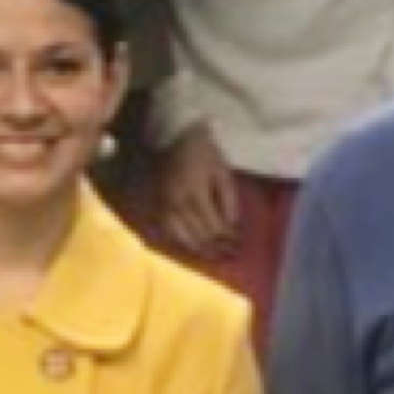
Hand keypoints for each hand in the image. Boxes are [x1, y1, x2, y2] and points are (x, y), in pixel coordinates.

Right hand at [148, 129, 243, 257]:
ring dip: (199, 250)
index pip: (214, 227)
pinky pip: (167, 231)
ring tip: (214, 256)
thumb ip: (228, 201)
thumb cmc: (203, 152)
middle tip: (229, 256)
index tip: (238, 245)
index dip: (227, 239)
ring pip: (181, 239)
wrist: (174, 137)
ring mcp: (163, 206)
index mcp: (195, 193)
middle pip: (198, 236)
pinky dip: (181, 242)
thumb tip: (231, 227)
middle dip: (216, 248)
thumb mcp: (223, 172)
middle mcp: (176, 204)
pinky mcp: (156, 205)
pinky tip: (192, 246)